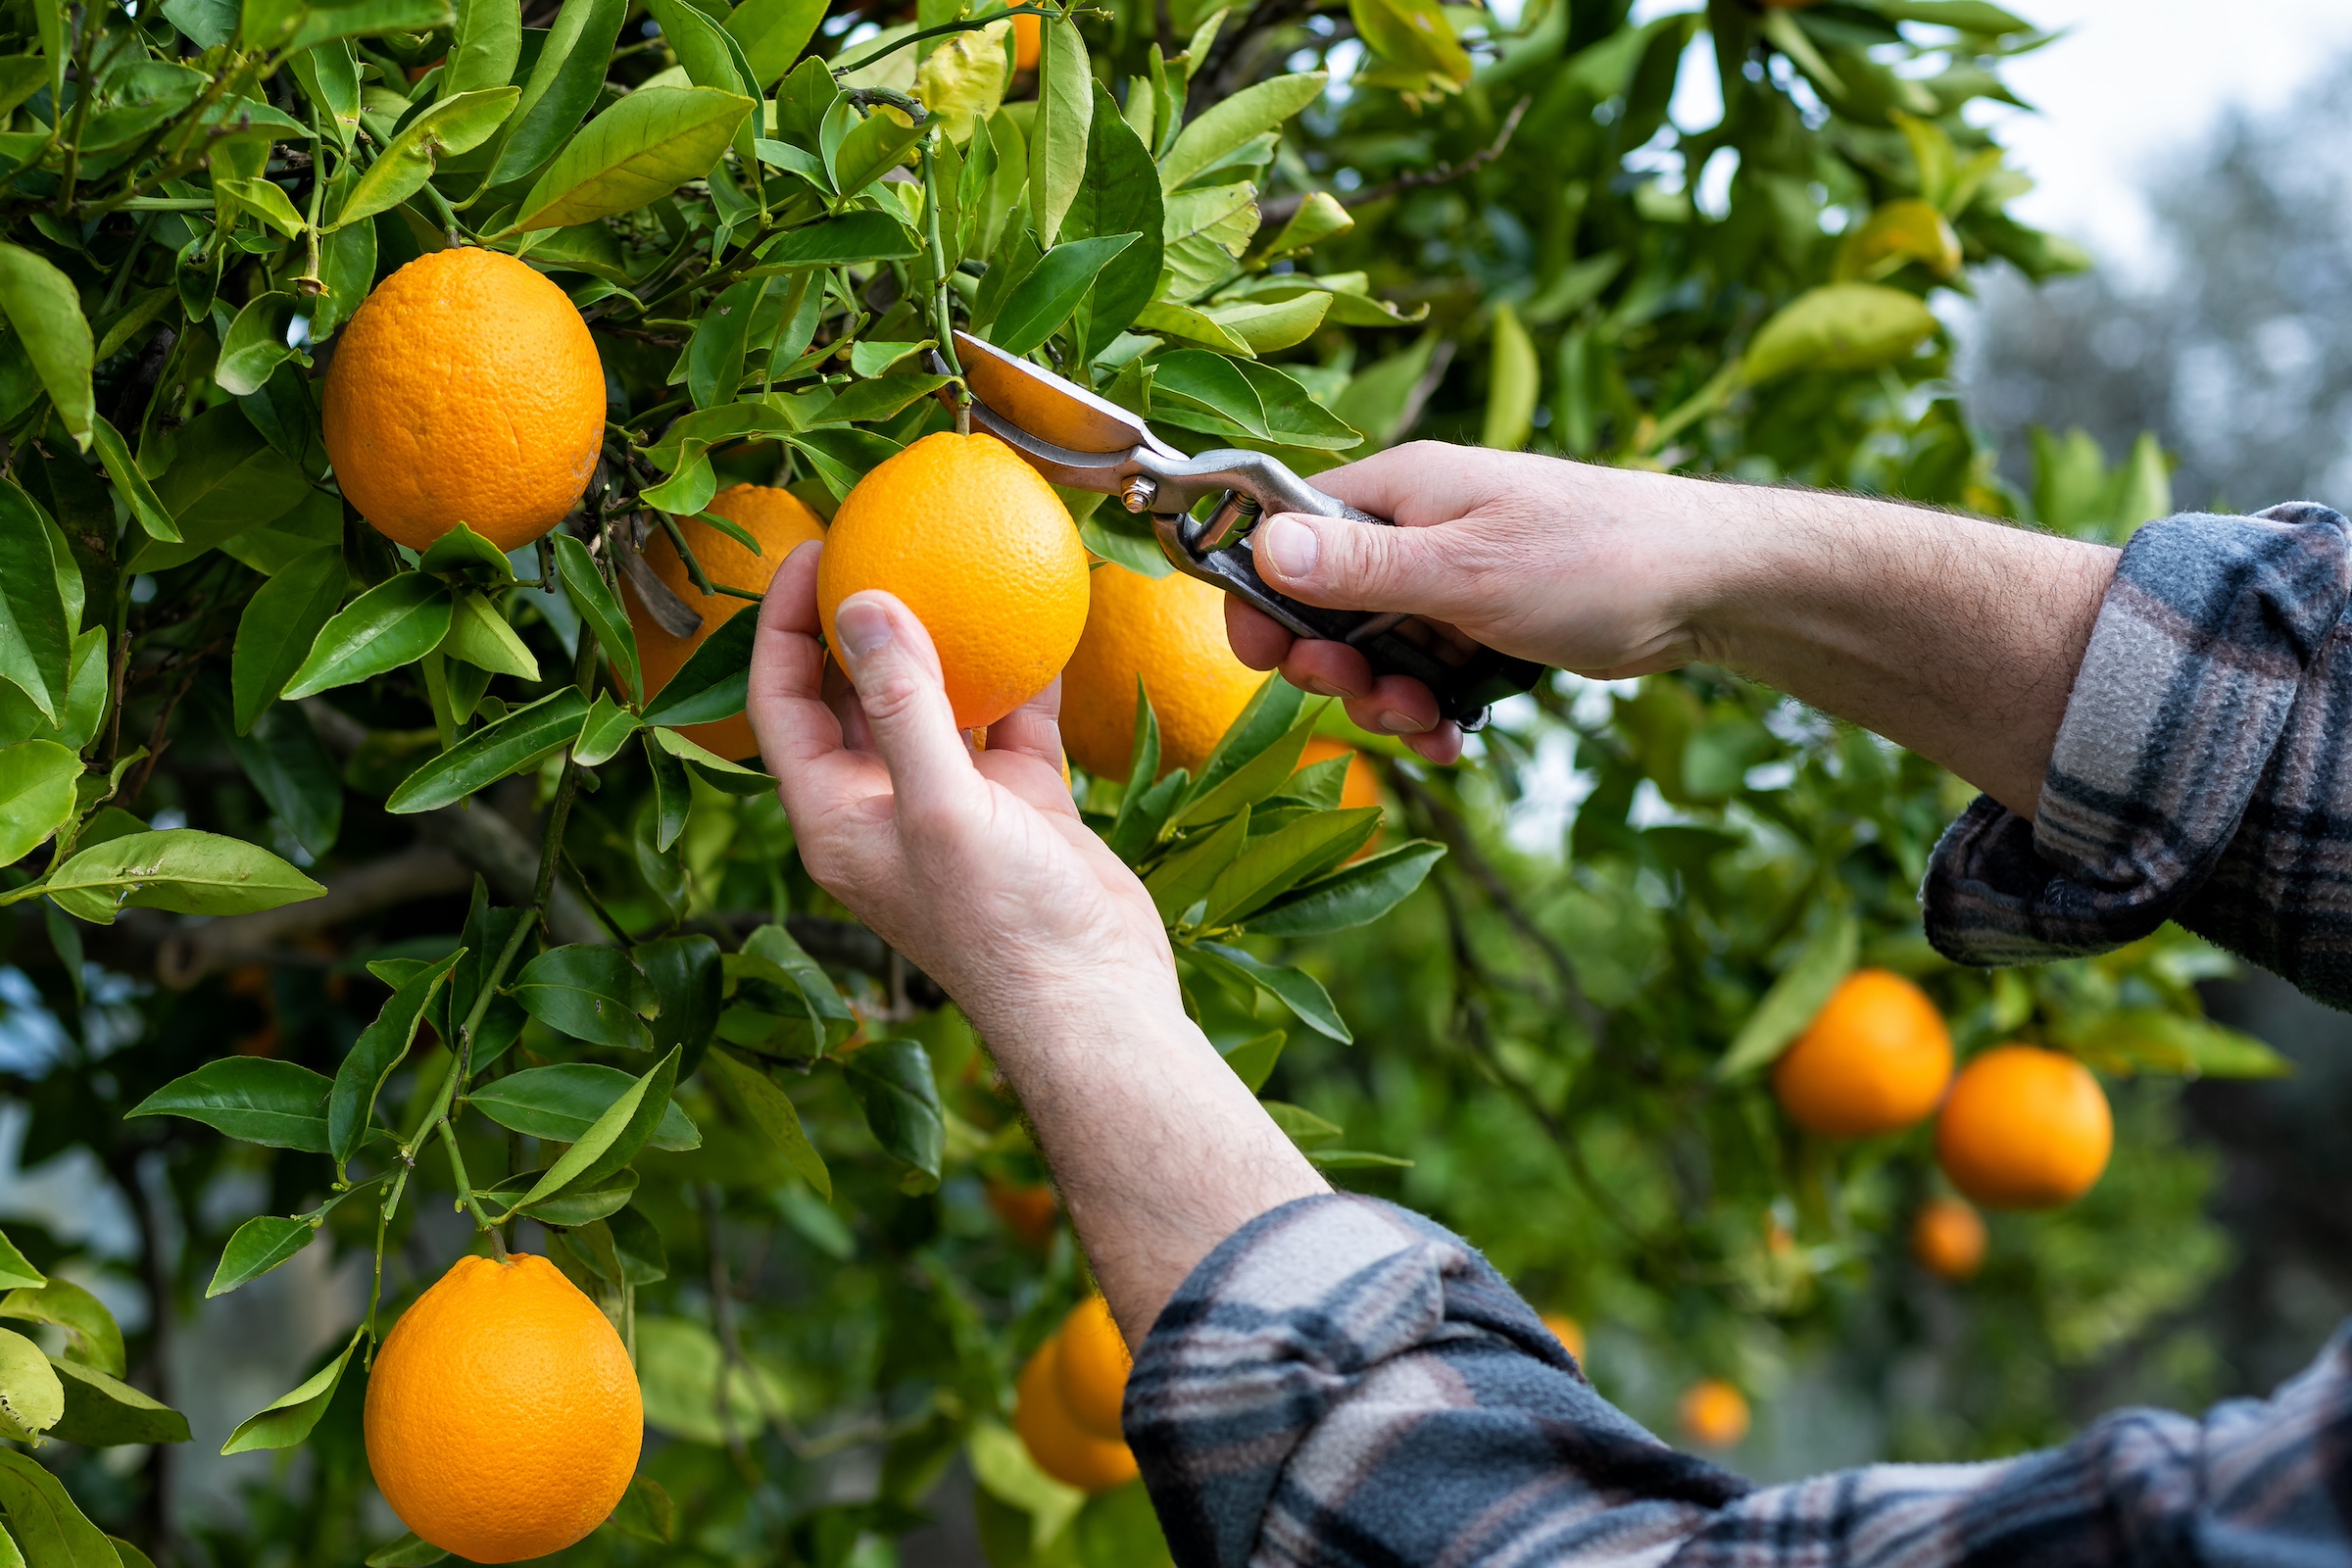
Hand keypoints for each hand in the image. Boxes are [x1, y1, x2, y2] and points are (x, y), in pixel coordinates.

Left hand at [746, 542, 1176, 1037]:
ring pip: (932, 696)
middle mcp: (883, 801)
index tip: (816, 550)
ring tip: (949, 558)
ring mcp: (952, 800)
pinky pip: (1008, 717)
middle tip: (882, 537)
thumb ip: (902, 703)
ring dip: (940, 634)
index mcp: (835, 813)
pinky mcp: (1016, 801)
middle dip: (858, 616)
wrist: (1095, 1001)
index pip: (782, 700)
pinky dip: (1020, 670)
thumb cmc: (1003, 922)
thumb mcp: (940, 806)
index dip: (781, 623)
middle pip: (850, 690)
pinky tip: (1039, 613)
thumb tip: (861, 602)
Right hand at [1226, 444, 1715, 762]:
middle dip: (1335, 667)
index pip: (1289, 532)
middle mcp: (1416, 530)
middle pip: (1326, 607)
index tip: (1262, 655)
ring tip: (1429, 722)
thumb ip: (1362, 567)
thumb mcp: (1465, 570)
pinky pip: (1428, 675)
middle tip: (1367, 695)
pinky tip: (1453, 740)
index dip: (1264, 595)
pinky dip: (1431, 713)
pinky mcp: (1484, 624)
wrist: (1707, 586)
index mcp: (1398, 492)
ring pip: (1377, 652)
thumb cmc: (1593, 556)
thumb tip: (1264, 548)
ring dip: (1388, 701)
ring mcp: (1450, 580)